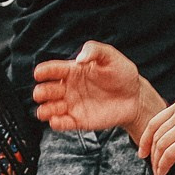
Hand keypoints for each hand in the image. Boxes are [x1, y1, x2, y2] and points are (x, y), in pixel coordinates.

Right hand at [33, 41, 156, 136]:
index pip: (51, 70)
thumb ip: (94, 51)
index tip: (39, 74)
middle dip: (41, 92)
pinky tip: (57, 120)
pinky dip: (56, 123)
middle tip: (43, 93)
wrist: (135, 96)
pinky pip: (62, 124)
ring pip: (49, 109)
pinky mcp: (79, 121)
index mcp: (72, 71)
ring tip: (48, 110)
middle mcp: (68, 88)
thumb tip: (79, 59)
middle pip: (45, 91)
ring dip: (44, 110)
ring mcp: (72, 105)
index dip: (43, 71)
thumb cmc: (122, 73)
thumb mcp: (110, 56)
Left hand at [141, 96, 174, 174]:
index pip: (156, 120)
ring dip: (157, 162)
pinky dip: (163, 165)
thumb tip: (168, 136)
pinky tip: (163, 173)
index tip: (143, 151)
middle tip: (151, 166)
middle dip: (150, 152)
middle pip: (156, 133)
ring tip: (158, 173)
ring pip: (161, 144)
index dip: (146, 138)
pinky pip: (169, 153)